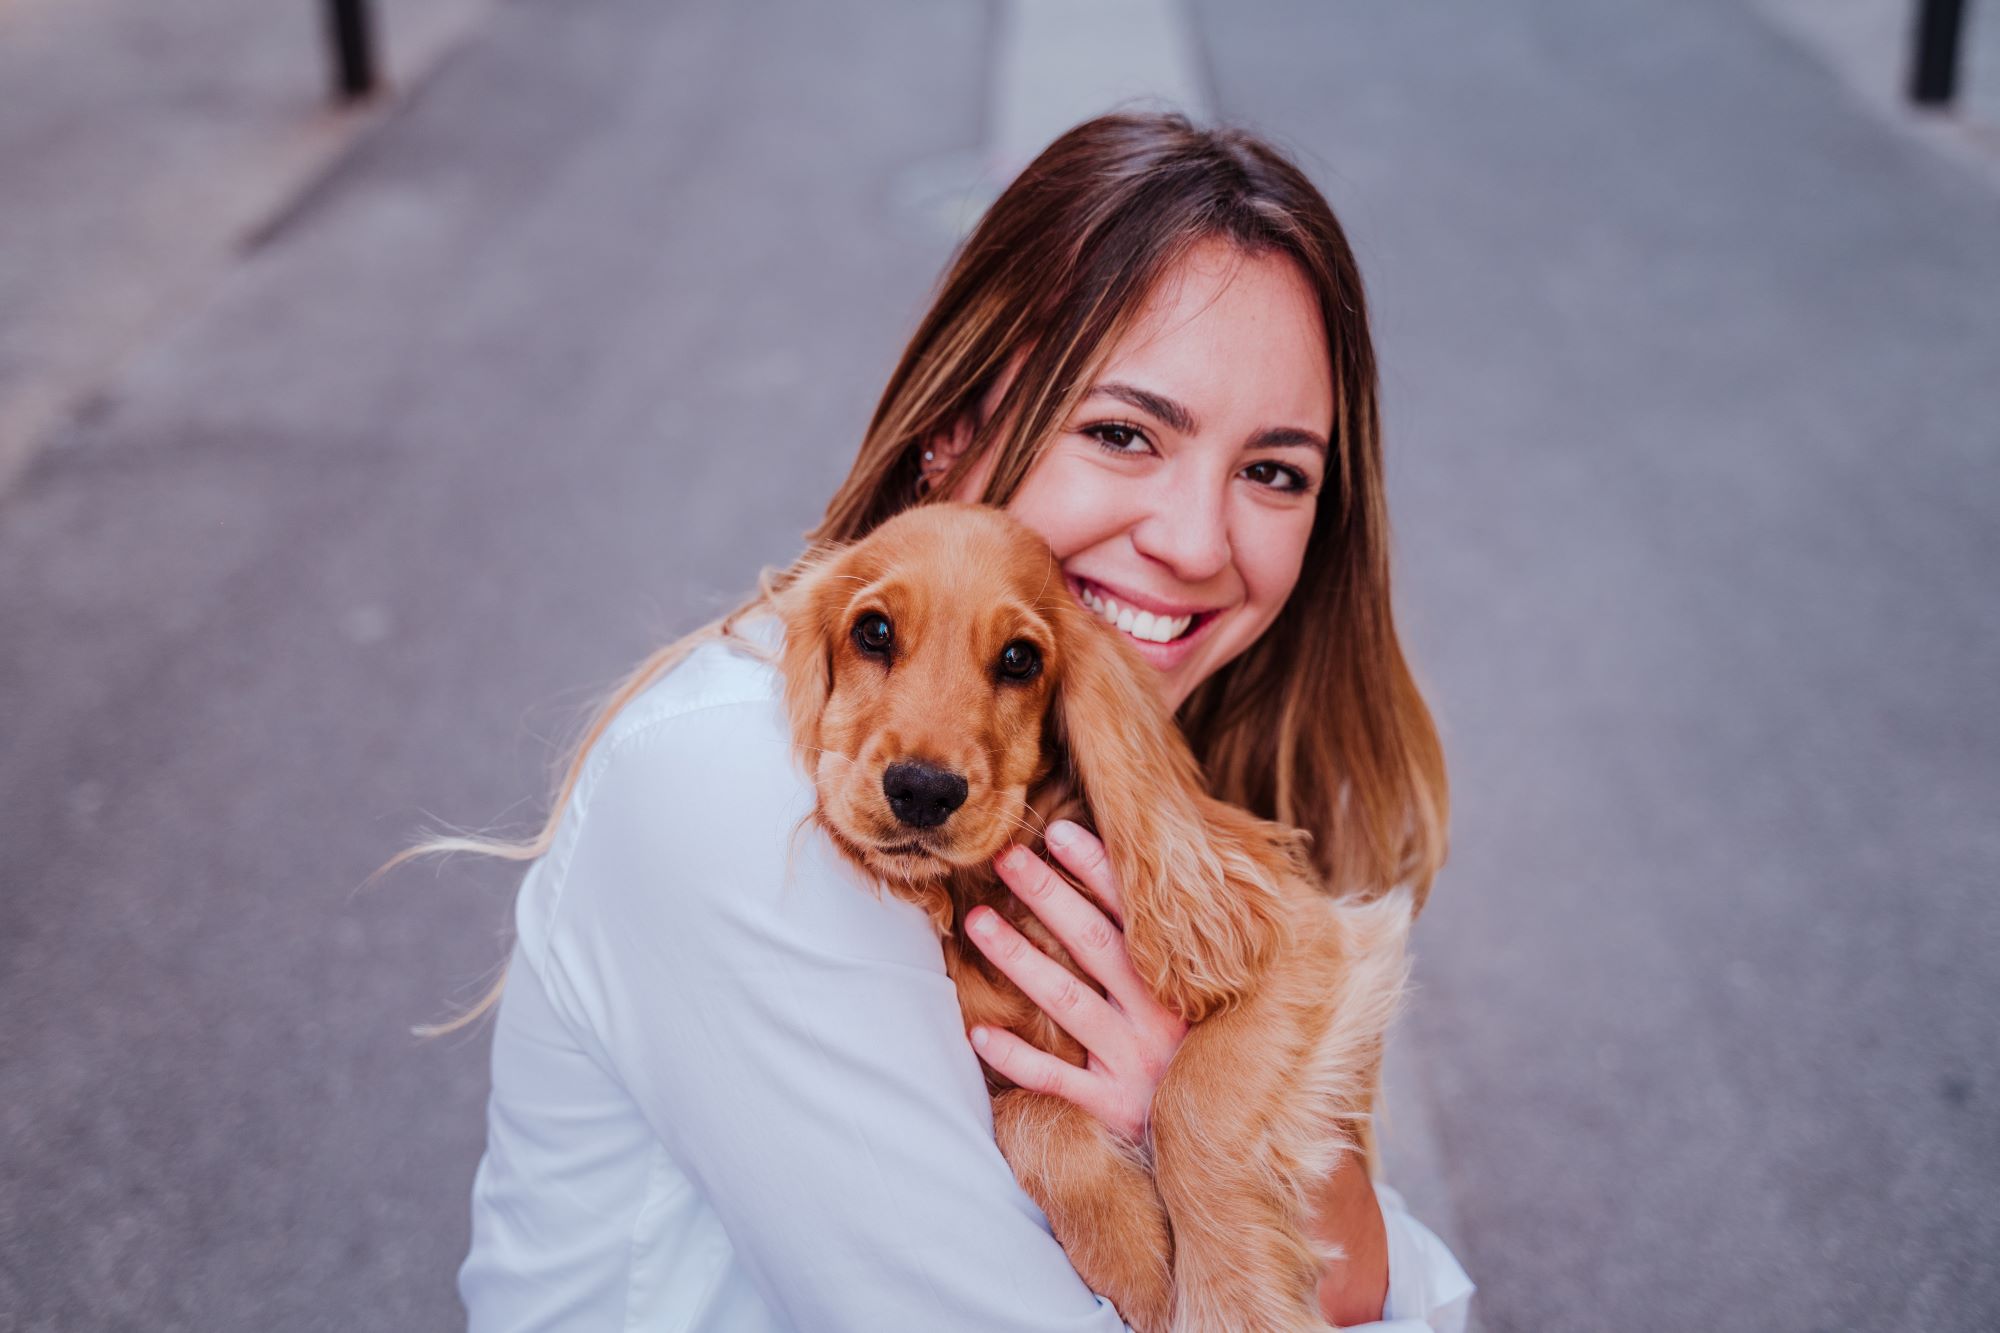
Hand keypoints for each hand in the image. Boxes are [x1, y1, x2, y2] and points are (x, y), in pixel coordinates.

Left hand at [963, 820, 1187, 1142]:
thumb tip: (1157, 884)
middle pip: (1095, 945)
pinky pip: (1059, 1080)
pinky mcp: (1114, 1108)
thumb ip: (1183, 953)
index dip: (1098, 869)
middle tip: (1007, 857)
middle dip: (1049, 895)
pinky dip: (1018, 1058)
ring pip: (1068, 1002)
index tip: (1058, 831)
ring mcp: (1136, 1065)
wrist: (1233, 1145)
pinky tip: (980, 1032)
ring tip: (978, 922)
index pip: (1135, 914)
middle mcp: (1160, 1018)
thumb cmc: (1211, 1061)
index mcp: (1184, 984)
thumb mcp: (1212, 1003)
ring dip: (1020, 959)